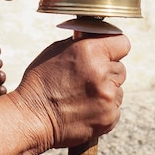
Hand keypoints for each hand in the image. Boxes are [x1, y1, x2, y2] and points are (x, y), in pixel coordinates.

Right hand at [9, 34, 130, 150]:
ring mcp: (108, 97)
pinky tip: (85, 110)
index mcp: (91, 52)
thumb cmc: (40, 82)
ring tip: (82, 97)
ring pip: (118, 90)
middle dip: (107, 72)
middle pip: (120, 69)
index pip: (122, 43)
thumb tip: (99, 37)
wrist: (31, 118)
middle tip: (87, 80)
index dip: (114, 48)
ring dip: (106, 92)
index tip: (109, 53)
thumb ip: (83, 43)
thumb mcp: (56, 51)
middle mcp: (103, 73)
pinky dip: (103, 110)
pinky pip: (114, 109)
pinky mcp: (109, 117)